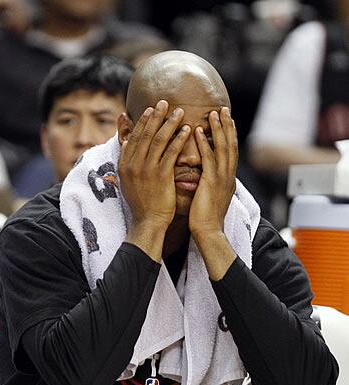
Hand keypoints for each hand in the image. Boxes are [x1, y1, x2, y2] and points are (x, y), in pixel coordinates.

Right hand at [118, 100, 189, 260]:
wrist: (147, 222)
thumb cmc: (141, 203)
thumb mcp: (127, 181)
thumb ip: (127, 161)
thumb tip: (125, 144)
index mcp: (124, 165)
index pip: (133, 137)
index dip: (142, 122)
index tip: (150, 109)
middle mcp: (133, 165)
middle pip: (145, 134)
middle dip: (155, 116)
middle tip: (164, 102)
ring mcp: (146, 170)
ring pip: (158, 140)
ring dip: (169, 123)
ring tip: (179, 111)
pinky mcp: (160, 176)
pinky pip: (171, 152)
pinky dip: (179, 139)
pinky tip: (187, 129)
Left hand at [188, 107, 237, 236]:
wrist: (208, 233)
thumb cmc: (205, 218)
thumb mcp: (209, 196)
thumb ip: (209, 183)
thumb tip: (203, 176)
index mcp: (228, 179)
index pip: (230, 151)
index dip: (229, 134)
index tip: (226, 119)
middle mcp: (229, 176)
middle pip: (230, 145)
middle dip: (227, 126)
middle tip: (223, 109)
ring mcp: (222, 178)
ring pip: (222, 148)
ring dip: (218, 129)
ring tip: (213, 113)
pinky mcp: (212, 183)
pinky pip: (208, 159)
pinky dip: (204, 144)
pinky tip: (196, 131)